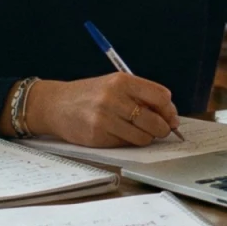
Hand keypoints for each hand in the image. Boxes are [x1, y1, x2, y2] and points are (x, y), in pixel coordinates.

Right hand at [25, 73, 179, 147]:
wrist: (56, 105)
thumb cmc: (90, 95)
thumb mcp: (114, 85)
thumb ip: (140, 95)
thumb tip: (170, 116)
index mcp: (122, 81)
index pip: (161, 97)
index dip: (169, 110)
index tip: (170, 117)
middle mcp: (113, 98)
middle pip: (155, 121)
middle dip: (162, 129)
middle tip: (161, 130)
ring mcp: (104, 118)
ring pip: (143, 137)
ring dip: (146, 137)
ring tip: (138, 131)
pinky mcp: (97, 136)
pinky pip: (125, 144)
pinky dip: (128, 142)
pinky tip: (119, 134)